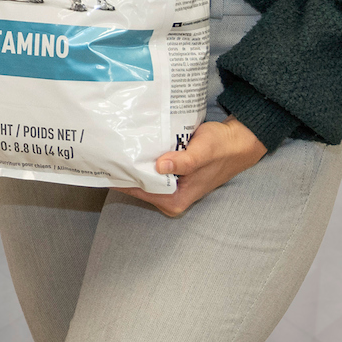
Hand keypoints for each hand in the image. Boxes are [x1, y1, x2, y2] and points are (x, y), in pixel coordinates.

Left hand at [114, 118, 268, 216]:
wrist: (239, 141)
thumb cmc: (222, 147)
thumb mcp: (203, 152)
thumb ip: (184, 161)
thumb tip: (160, 166)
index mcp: (176, 200)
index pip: (139, 191)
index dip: (120, 176)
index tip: (102, 161)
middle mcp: (172, 197)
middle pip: (138, 184)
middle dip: (122, 168)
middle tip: (104, 147)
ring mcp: (172, 187)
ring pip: (143, 176)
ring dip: (131, 162)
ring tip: (112, 143)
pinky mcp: (173, 175)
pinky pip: (151, 169)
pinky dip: (143, 158)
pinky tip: (131, 144)